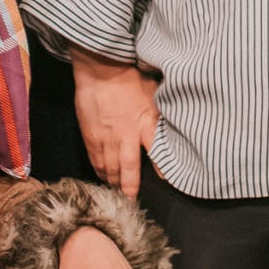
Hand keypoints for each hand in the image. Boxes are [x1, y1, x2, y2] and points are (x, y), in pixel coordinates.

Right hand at [70, 51, 158, 194]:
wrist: (99, 68)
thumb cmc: (129, 75)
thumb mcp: (154, 90)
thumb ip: (162, 108)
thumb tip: (178, 114)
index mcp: (145, 122)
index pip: (156, 150)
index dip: (162, 168)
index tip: (167, 180)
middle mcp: (126, 134)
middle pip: (128, 168)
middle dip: (129, 187)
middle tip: (131, 201)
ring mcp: (106, 137)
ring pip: (110, 167)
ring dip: (113, 182)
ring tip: (116, 193)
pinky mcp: (90, 135)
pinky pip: (95, 159)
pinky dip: (99, 170)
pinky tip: (103, 176)